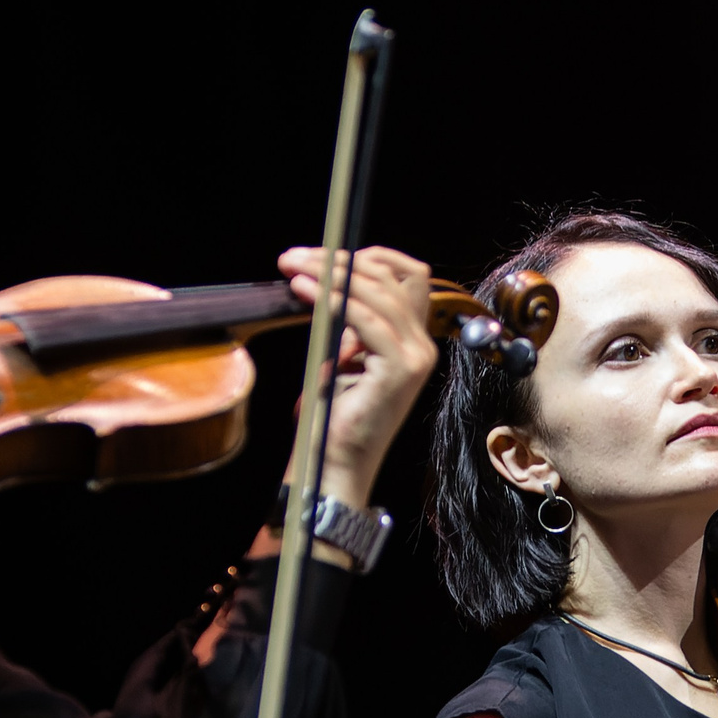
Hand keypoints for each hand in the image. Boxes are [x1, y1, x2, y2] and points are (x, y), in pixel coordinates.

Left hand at [277, 245, 436, 508]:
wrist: (333, 462)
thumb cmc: (332, 416)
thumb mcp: (340, 355)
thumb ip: (347, 321)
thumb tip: (328, 280)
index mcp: (411, 339)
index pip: (406, 275)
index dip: (366, 257)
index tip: (321, 255)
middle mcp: (421, 345)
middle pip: (393, 276)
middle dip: (341, 258)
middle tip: (296, 257)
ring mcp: (416, 357)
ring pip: (381, 291)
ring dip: (332, 272)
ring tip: (296, 267)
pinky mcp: (400, 371)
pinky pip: (367, 319)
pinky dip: (334, 298)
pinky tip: (304, 289)